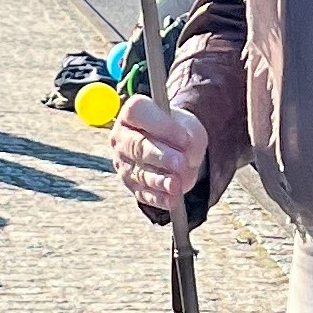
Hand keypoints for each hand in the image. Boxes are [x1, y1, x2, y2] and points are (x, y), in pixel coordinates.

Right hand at [113, 90, 206, 223]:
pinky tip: (172, 199)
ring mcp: (123, 163)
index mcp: (133, 113)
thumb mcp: (190, 127)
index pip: (138, 112)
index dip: (160, 125)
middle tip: (180, 162)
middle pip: (137, 145)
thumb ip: (190, 137)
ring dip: (158, 180)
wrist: (174, 148)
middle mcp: (122, 137)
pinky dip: (159, 198)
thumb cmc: (179, 131)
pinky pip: (143, 193)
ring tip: (176, 185)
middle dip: (160, 156)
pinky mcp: (131, 185)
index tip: (184, 138)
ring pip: (139, 172)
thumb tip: (187, 157)